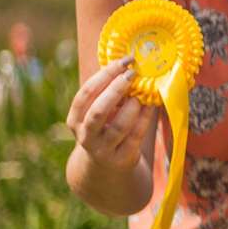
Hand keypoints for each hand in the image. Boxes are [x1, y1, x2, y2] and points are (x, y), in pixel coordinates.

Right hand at [66, 56, 160, 172]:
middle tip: (133, 74)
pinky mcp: (122, 159)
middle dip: (116, 89)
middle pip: (98, 110)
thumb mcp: (99, 112)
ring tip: (142, 93)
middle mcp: (86, 135)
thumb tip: (129, 66)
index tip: (123, 61)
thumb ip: (107, 94)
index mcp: (75, 119)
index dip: (104, 75)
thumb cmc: (105, 129)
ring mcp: (103, 149)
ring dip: (133, 106)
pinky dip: (145, 118)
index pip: (85, 94)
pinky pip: (136, 136)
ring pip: (119, 126)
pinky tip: (152, 105)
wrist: (105, 166)